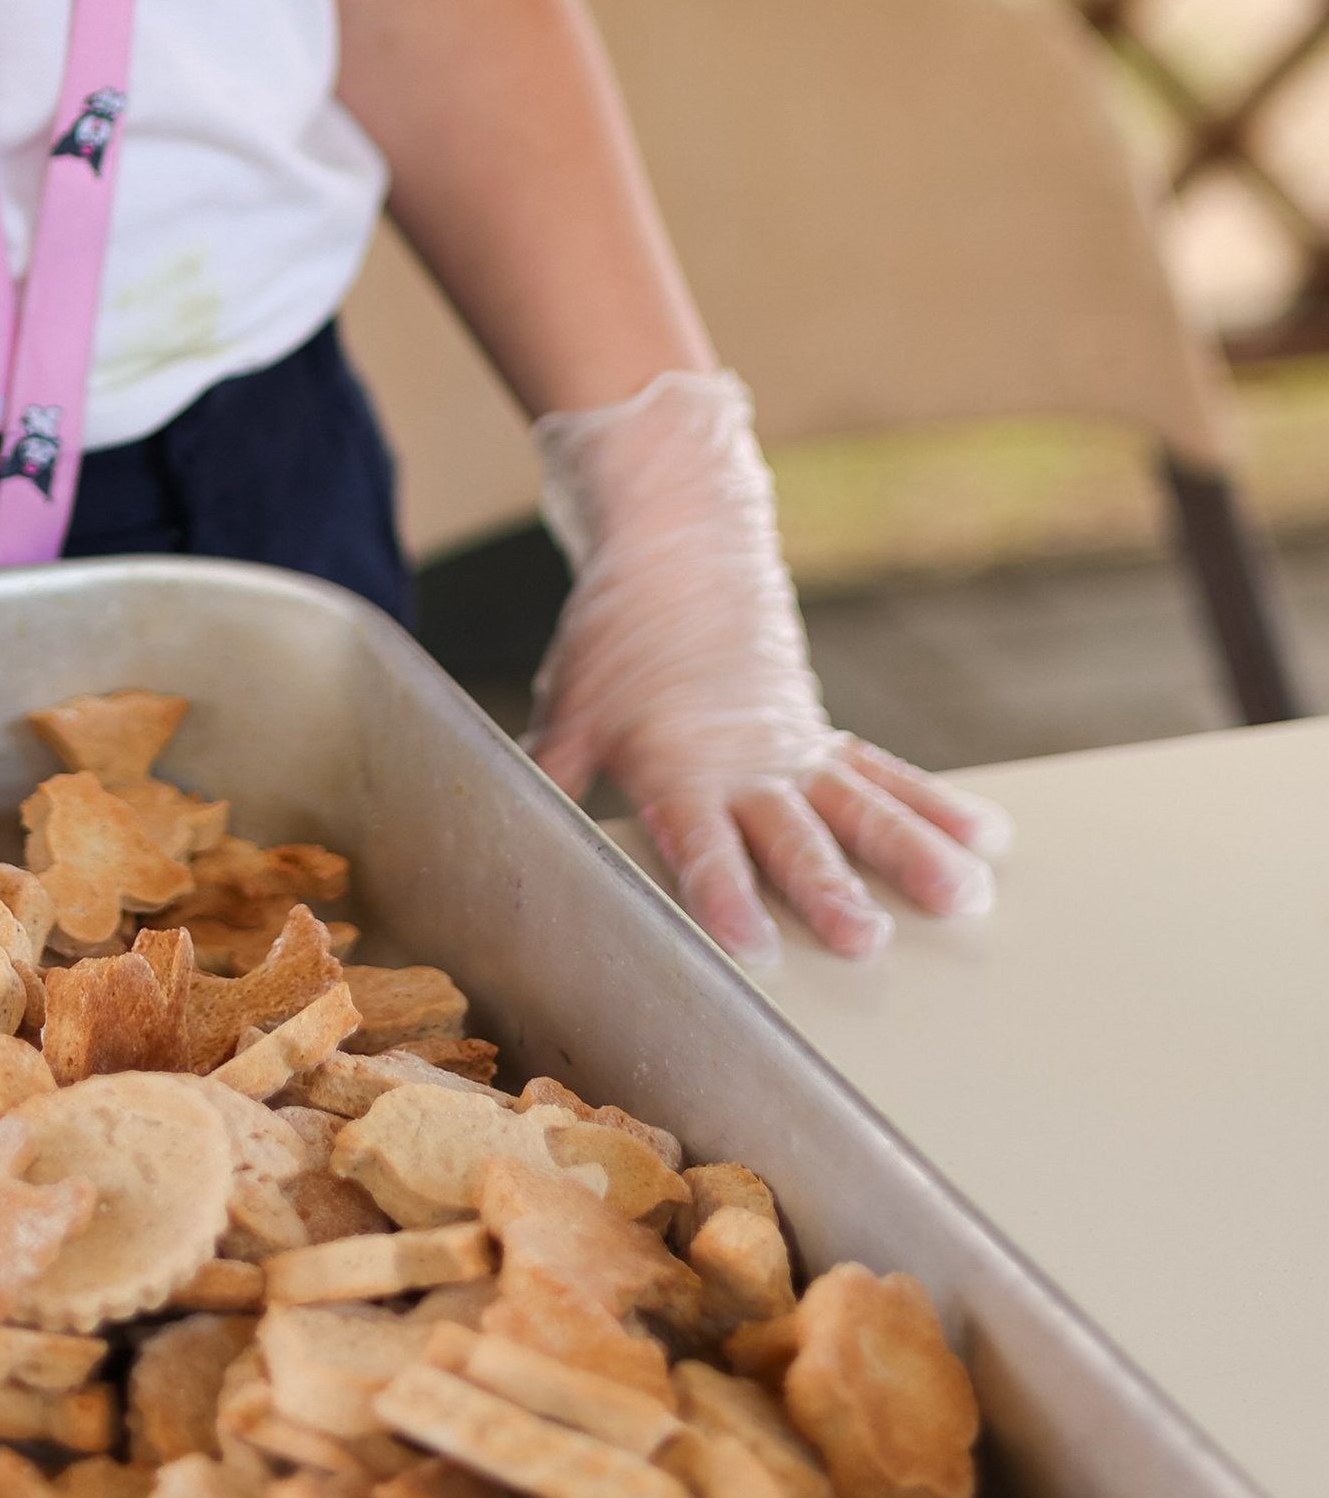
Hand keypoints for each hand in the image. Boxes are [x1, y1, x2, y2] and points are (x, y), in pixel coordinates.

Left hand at [525, 370, 1008, 966]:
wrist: (677, 550)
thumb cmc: (613, 643)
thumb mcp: (570, 707)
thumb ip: (553, 777)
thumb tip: (506, 837)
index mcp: (676, 763)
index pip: (701, 841)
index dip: (724, 895)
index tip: (756, 947)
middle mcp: (745, 764)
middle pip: (792, 833)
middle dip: (828, 888)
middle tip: (868, 940)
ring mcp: (793, 748)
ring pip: (862, 805)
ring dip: (913, 853)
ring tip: (969, 896)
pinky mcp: (821, 734)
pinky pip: (887, 772)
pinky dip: (937, 805)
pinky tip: (990, 839)